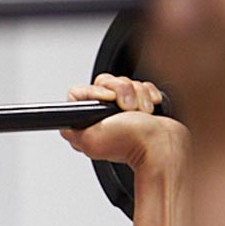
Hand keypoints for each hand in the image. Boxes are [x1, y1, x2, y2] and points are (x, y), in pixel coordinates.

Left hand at [61, 75, 187, 169]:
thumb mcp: (90, 139)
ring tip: (141, 113)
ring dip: (136, 95)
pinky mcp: (140, 102)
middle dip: (120, 92)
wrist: (162, 143)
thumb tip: (62, 121)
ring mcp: (121, 108)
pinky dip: (147, 94)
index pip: (79, 92)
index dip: (95, 92)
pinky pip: (141, 85)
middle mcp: (102, 114)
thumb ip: (71, 128)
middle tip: (127, 109)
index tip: (108, 100)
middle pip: (104, 82)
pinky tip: (148, 110)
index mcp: (86, 122)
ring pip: (124, 82)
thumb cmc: (130, 142)